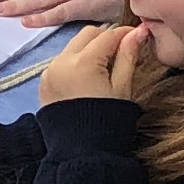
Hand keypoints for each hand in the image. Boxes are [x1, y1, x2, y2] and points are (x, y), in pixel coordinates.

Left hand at [38, 22, 158, 109]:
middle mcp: (62, 61)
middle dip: (105, 38)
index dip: (124, 34)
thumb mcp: (122, 88)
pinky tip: (88, 77)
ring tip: (105, 66)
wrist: (82, 151)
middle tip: (121, 51)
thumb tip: (138, 31)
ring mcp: (50, 71)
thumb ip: (128, 56)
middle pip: (87, 34)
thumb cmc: (107, 121)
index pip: (107, 35)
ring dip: (89, 49)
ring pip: (73, 46)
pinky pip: (62, 61)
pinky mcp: (44, 82)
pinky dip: (76, 61)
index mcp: (84, 62)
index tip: (137, 36)